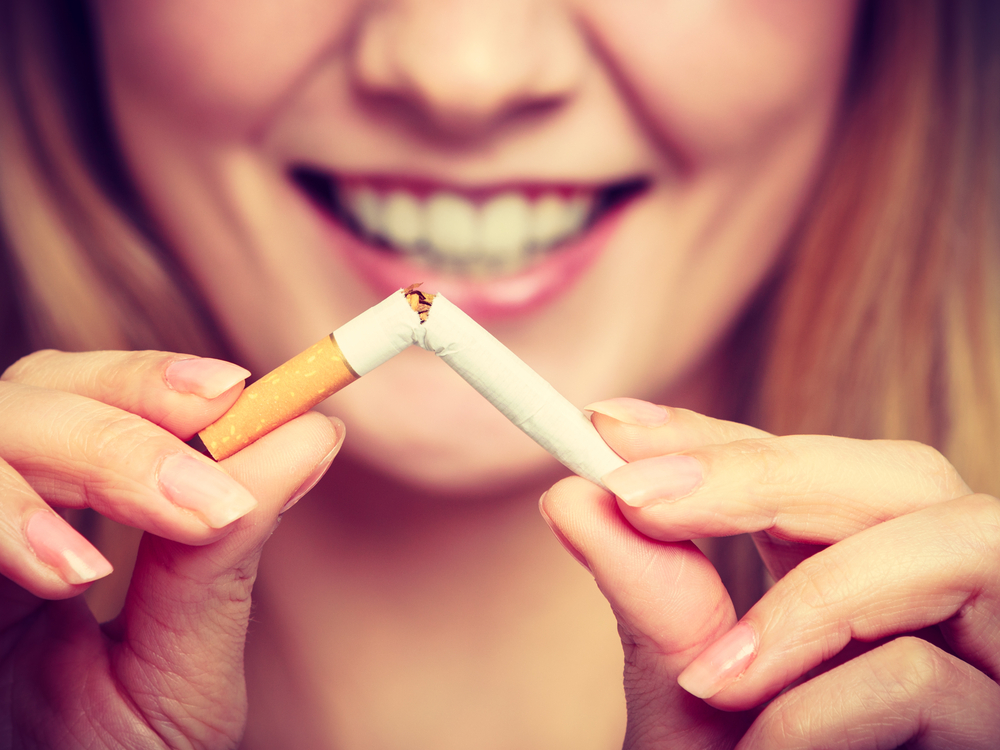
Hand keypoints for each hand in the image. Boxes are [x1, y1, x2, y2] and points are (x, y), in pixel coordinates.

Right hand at [0, 350, 342, 748]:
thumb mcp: (181, 665)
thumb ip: (228, 557)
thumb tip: (314, 436)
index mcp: (72, 513)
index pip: (107, 400)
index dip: (158, 380)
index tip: (232, 392)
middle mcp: (10, 504)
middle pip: (45, 388)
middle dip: (130, 420)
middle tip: (204, 494)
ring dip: (79, 463)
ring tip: (134, 551)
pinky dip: (4, 518)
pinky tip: (61, 575)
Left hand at [541, 398, 999, 747]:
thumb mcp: (689, 703)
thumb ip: (652, 600)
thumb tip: (572, 495)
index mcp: (867, 584)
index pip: (810, 467)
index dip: (719, 434)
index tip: (611, 425)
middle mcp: (946, 608)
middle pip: (899, 473)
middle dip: (759, 469)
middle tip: (630, 490)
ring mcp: (996, 662)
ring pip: (948, 541)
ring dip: (807, 599)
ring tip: (712, 683)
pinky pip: (924, 673)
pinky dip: (821, 706)